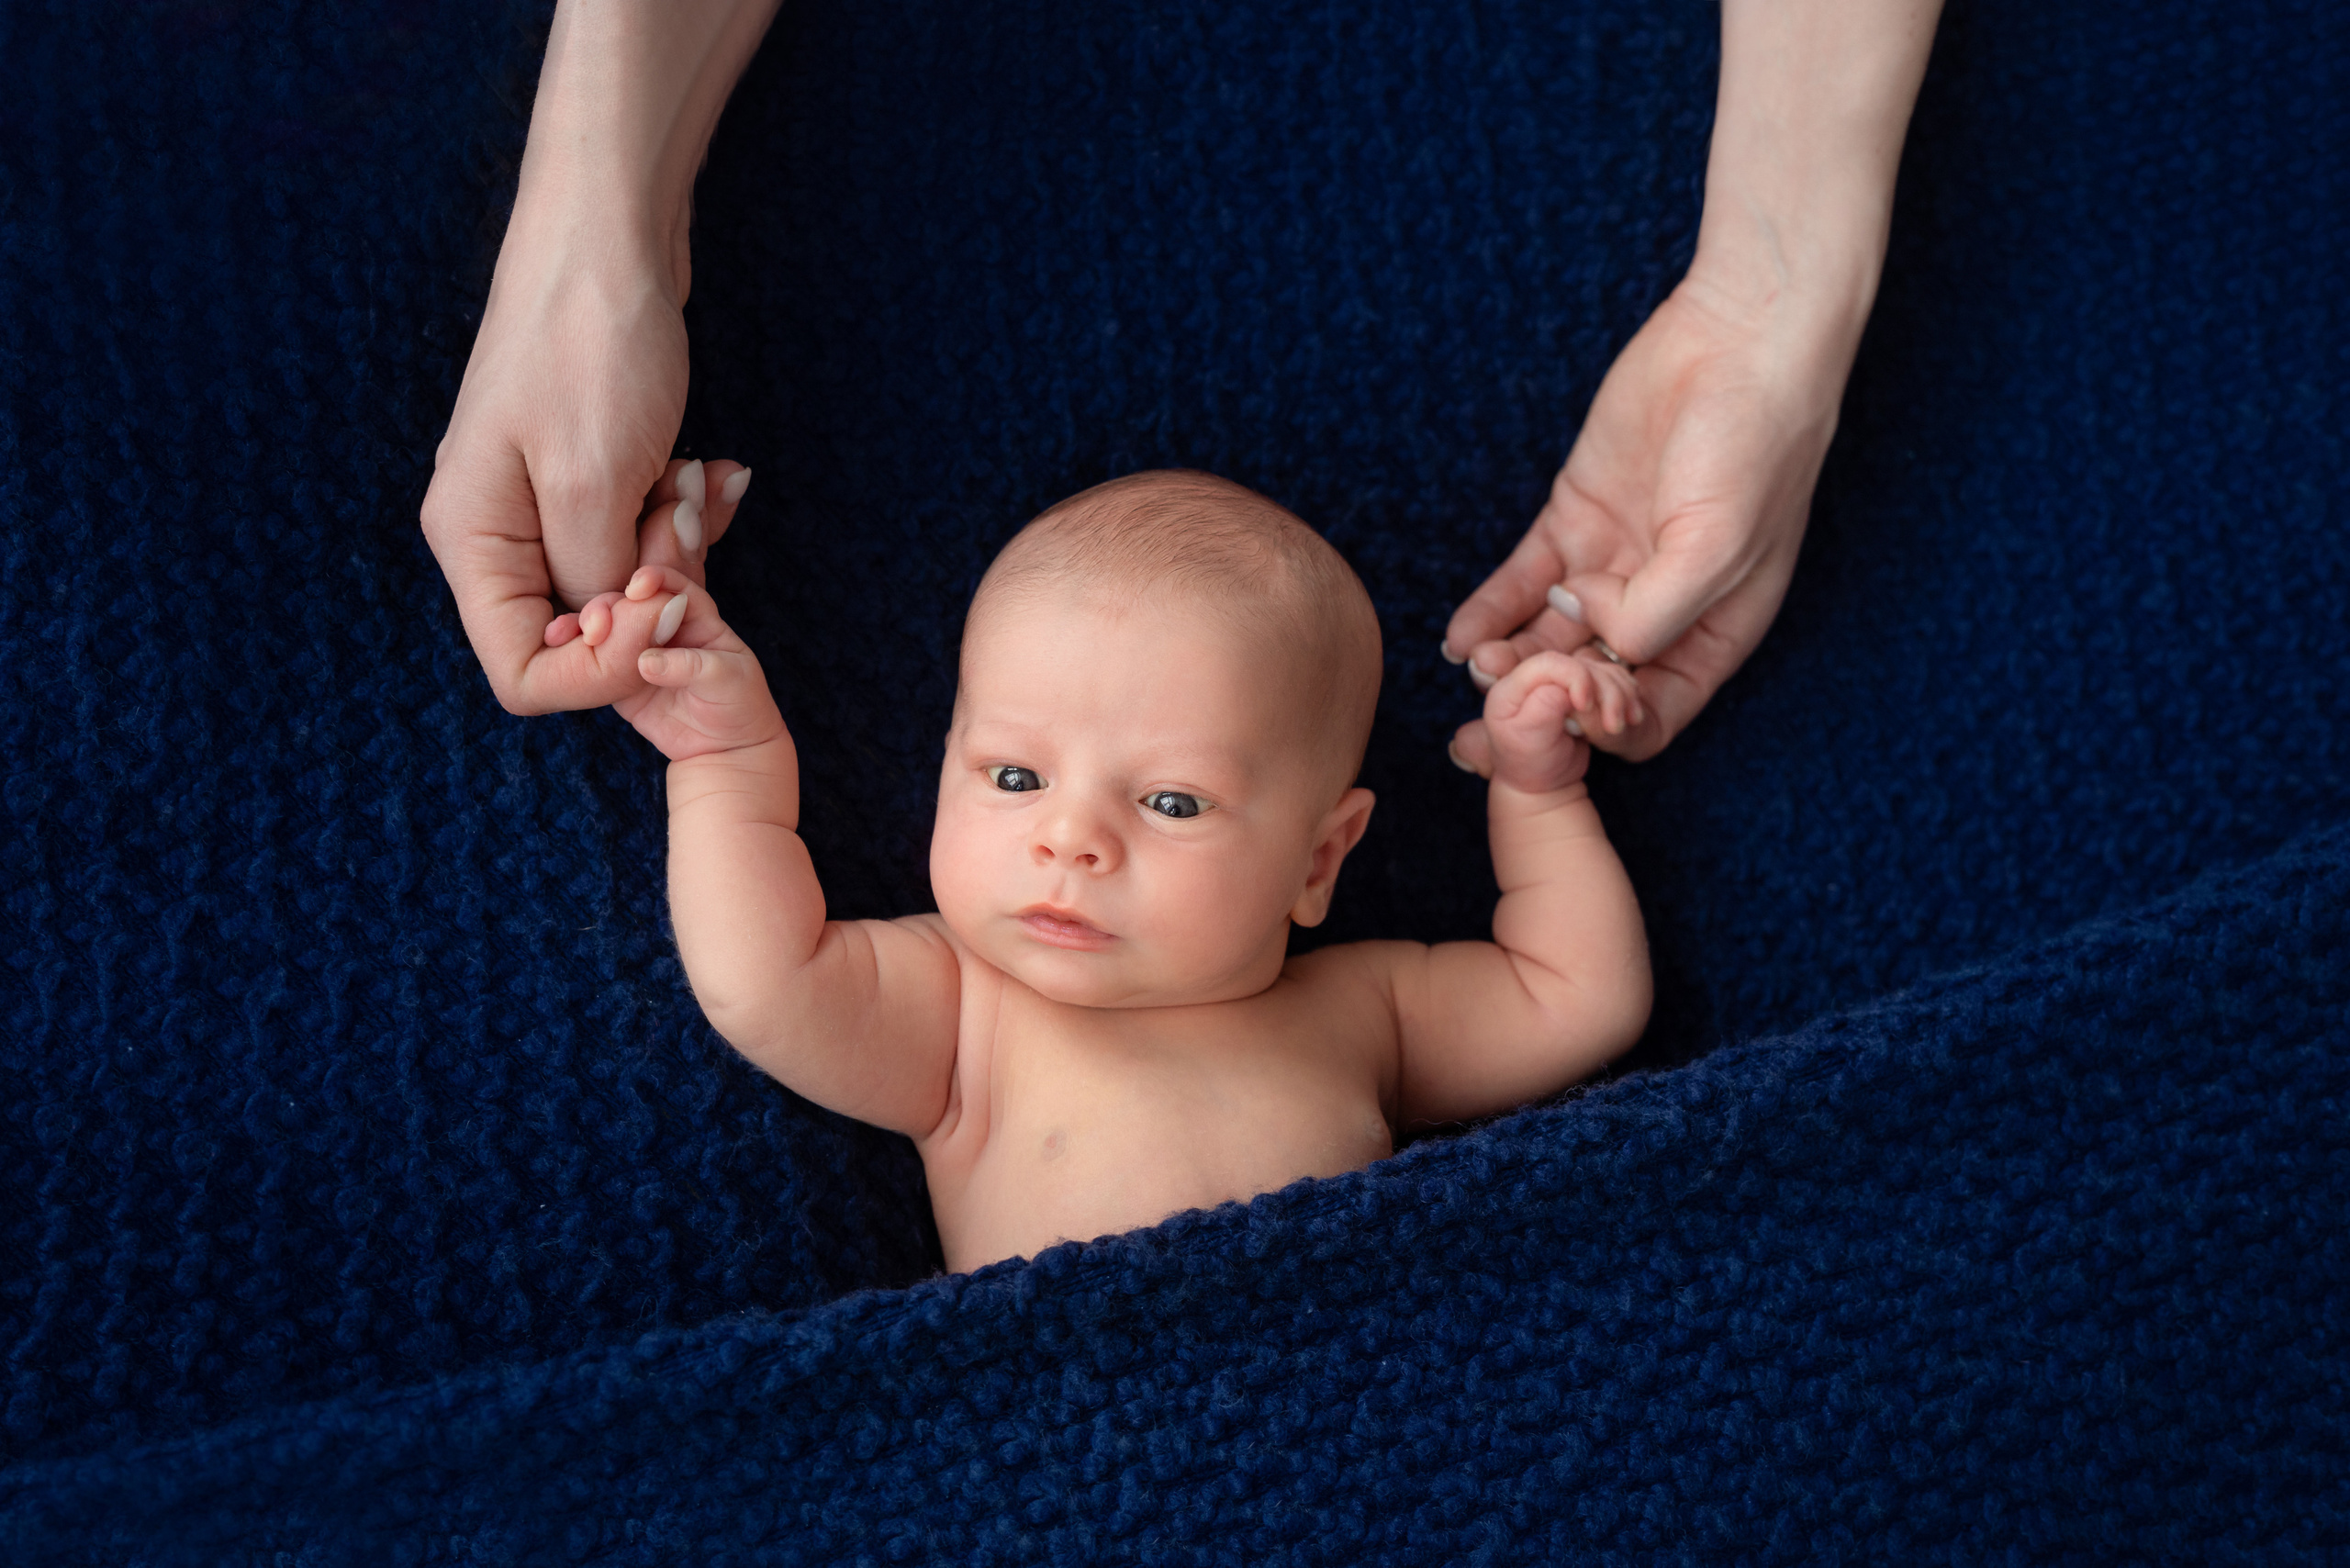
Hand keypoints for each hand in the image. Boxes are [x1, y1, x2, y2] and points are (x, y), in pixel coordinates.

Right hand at [419, 223, 753, 714]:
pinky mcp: (592, 487)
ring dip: (678, 554)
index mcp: (473, 545)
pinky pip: (644, 541)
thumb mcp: (594, 481)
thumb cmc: (589, 345)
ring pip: (623, 591)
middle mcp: (498, 539)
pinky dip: (686, 521)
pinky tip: (718, 474)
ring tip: (697, 482)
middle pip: (580, 639)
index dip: (601, 670)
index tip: (657, 605)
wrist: (611, 240)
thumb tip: (608, 638)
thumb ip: (596, 580)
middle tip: (684, 524)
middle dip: (652, 601)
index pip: (522, 676)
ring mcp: (545, 513)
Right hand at [569, 564, 784, 761]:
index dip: (655, 580)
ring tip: (564, 633)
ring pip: (607, 627)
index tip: (638, 586)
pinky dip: (572, 650)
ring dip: (584, 624)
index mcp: (697, 618)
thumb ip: (690, 665)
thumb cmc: (740, 706)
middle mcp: (663, 628)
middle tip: (596, 624)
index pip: (673, 588)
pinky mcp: (618, 679)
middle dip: (610, 605)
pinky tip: (555, 645)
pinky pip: (594, 660)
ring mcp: (638, 651)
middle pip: (630, 603)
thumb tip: (645, 662)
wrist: (726, 749)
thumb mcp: (728, 680)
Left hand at [1442, 269, 1853, 767]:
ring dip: (1509, 661)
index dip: (1603, 733)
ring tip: (1476, 667)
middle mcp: (1659, 610)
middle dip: (1541, 706)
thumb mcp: (1717, 547)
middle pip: (1588, 687)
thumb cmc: (1755, 445)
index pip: (1649, 720)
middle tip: (1492, 713)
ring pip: (1547, 637)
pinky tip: (1459, 637)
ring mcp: (1612, 565)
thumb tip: (1582, 628)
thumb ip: (1653, 613)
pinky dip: (1489, 611)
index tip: (1563, 723)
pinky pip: (1522, 582)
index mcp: (1712, 636)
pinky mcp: (1574, 519)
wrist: (1739, 339)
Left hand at [1460, 648, 1642, 793]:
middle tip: (1614, 727)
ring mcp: (1563, 681)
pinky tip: (1631, 717)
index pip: (1549, 663)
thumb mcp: (1528, 742)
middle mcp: (1538, 677)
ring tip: (1621, 727)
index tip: (1585, 706)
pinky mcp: (1584, 688)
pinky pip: (1613, 680)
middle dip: (1605, 694)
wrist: (1543, 782)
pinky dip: (1627, 696)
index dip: (1575, 677)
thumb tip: (1564, 688)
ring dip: (1620, 697)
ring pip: (1602, 671)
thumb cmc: (1530, 765)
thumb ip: (1542, 710)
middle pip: (1582, 666)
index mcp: (1513, 687)